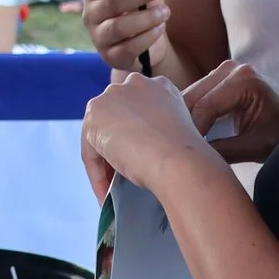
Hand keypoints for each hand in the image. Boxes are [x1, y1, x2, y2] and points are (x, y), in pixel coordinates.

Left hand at [79, 71, 208, 201]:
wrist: (178, 160)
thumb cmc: (186, 155)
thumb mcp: (177, 134)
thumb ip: (159, 130)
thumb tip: (145, 150)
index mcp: (161, 87)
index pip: (139, 113)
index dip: (136, 139)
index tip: (139, 162)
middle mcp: (135, 84)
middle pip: (118, 121)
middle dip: (117, 148)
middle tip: (122, 178)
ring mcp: (112, 96)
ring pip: (102, 135)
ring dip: (106, 164)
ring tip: (113, 191)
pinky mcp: (94, 115)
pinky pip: (91, 152)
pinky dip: (97, 175)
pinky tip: (106, 195)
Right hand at [83, 0, 170, 72]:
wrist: (144, 44)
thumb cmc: (138, 9)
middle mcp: (90, 16)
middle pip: (112, 3)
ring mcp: (99, 38)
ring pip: (119, 27)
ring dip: (146, 17)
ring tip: (166, 11)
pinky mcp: (111, 57)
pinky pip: (129, 47)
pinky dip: (148, 37)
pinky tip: (160, 28)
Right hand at [180, 60, 278, 164]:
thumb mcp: (257, 146)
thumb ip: (225, 150)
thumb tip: (192, 157)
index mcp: (244, 79)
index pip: (205, 107)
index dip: (192, 132)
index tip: (185, 157)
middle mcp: (230, 67)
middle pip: (192, 98)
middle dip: (184, 125)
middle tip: (179, 151)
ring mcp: (223, 70)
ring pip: (189, 97)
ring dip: (184, 119)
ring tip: (182, 144)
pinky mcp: (218, 77)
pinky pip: (196, 97)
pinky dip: (190, 115)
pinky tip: (189, 133)